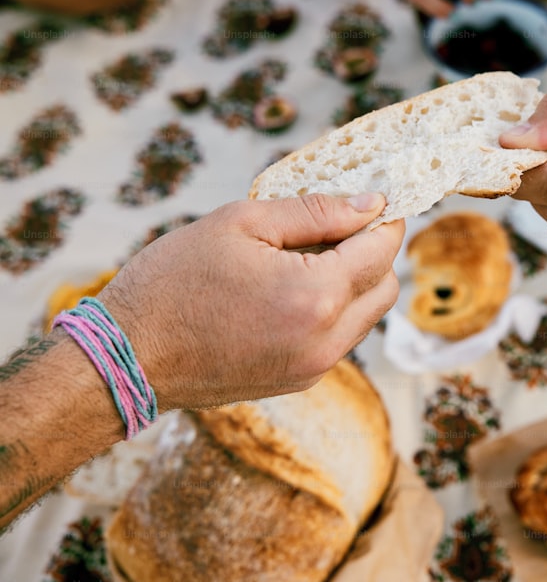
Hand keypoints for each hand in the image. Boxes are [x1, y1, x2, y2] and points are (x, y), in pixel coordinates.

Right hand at [98, 193, 403, 409]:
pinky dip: (331, 310)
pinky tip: (288, 290)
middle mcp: (326, 340)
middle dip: (372, 252)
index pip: (382, 250)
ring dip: (352, 283)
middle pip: (385, 287)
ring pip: (366, 316)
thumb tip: (372, 204)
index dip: (384, 219)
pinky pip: (340, 338)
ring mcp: (315, 368)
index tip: (373, 200)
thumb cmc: (174, 281)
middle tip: (333, 227)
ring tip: (301, 258)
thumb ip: (317, 212)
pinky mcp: (299, 381)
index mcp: (317, 296)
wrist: (126, 356)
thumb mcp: (242, 223)